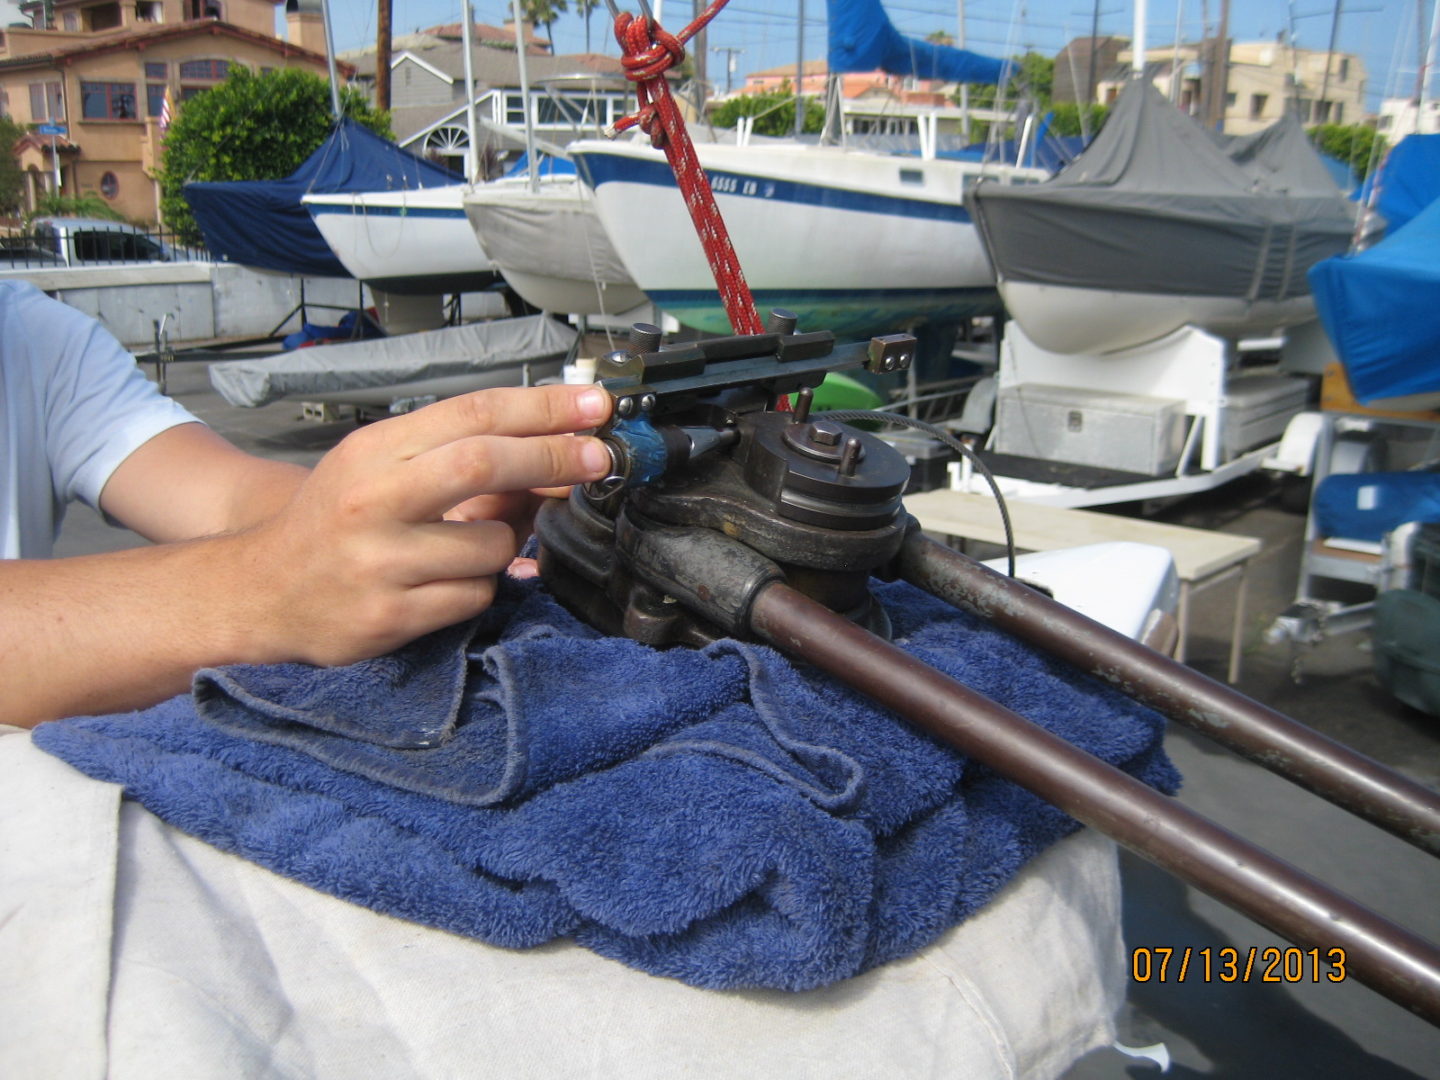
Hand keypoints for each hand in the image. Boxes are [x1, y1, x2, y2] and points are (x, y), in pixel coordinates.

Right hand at [233, 383, 611, 666]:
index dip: (543, 408)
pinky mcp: (392, 615)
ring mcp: (381, 561)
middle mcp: (374, 500)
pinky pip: (476, 595)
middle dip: (555, 458)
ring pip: (494, 544)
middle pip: (486, 462)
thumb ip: (458, 455)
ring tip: (471, 543)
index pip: (473, 414)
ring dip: (507, 544)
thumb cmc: (336, 522)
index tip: (595, 408)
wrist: (261, 593)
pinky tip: (447, 581)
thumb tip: (556, 448)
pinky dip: (480, 586)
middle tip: (599, 459)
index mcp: (375, 451)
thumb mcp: (383, 470)